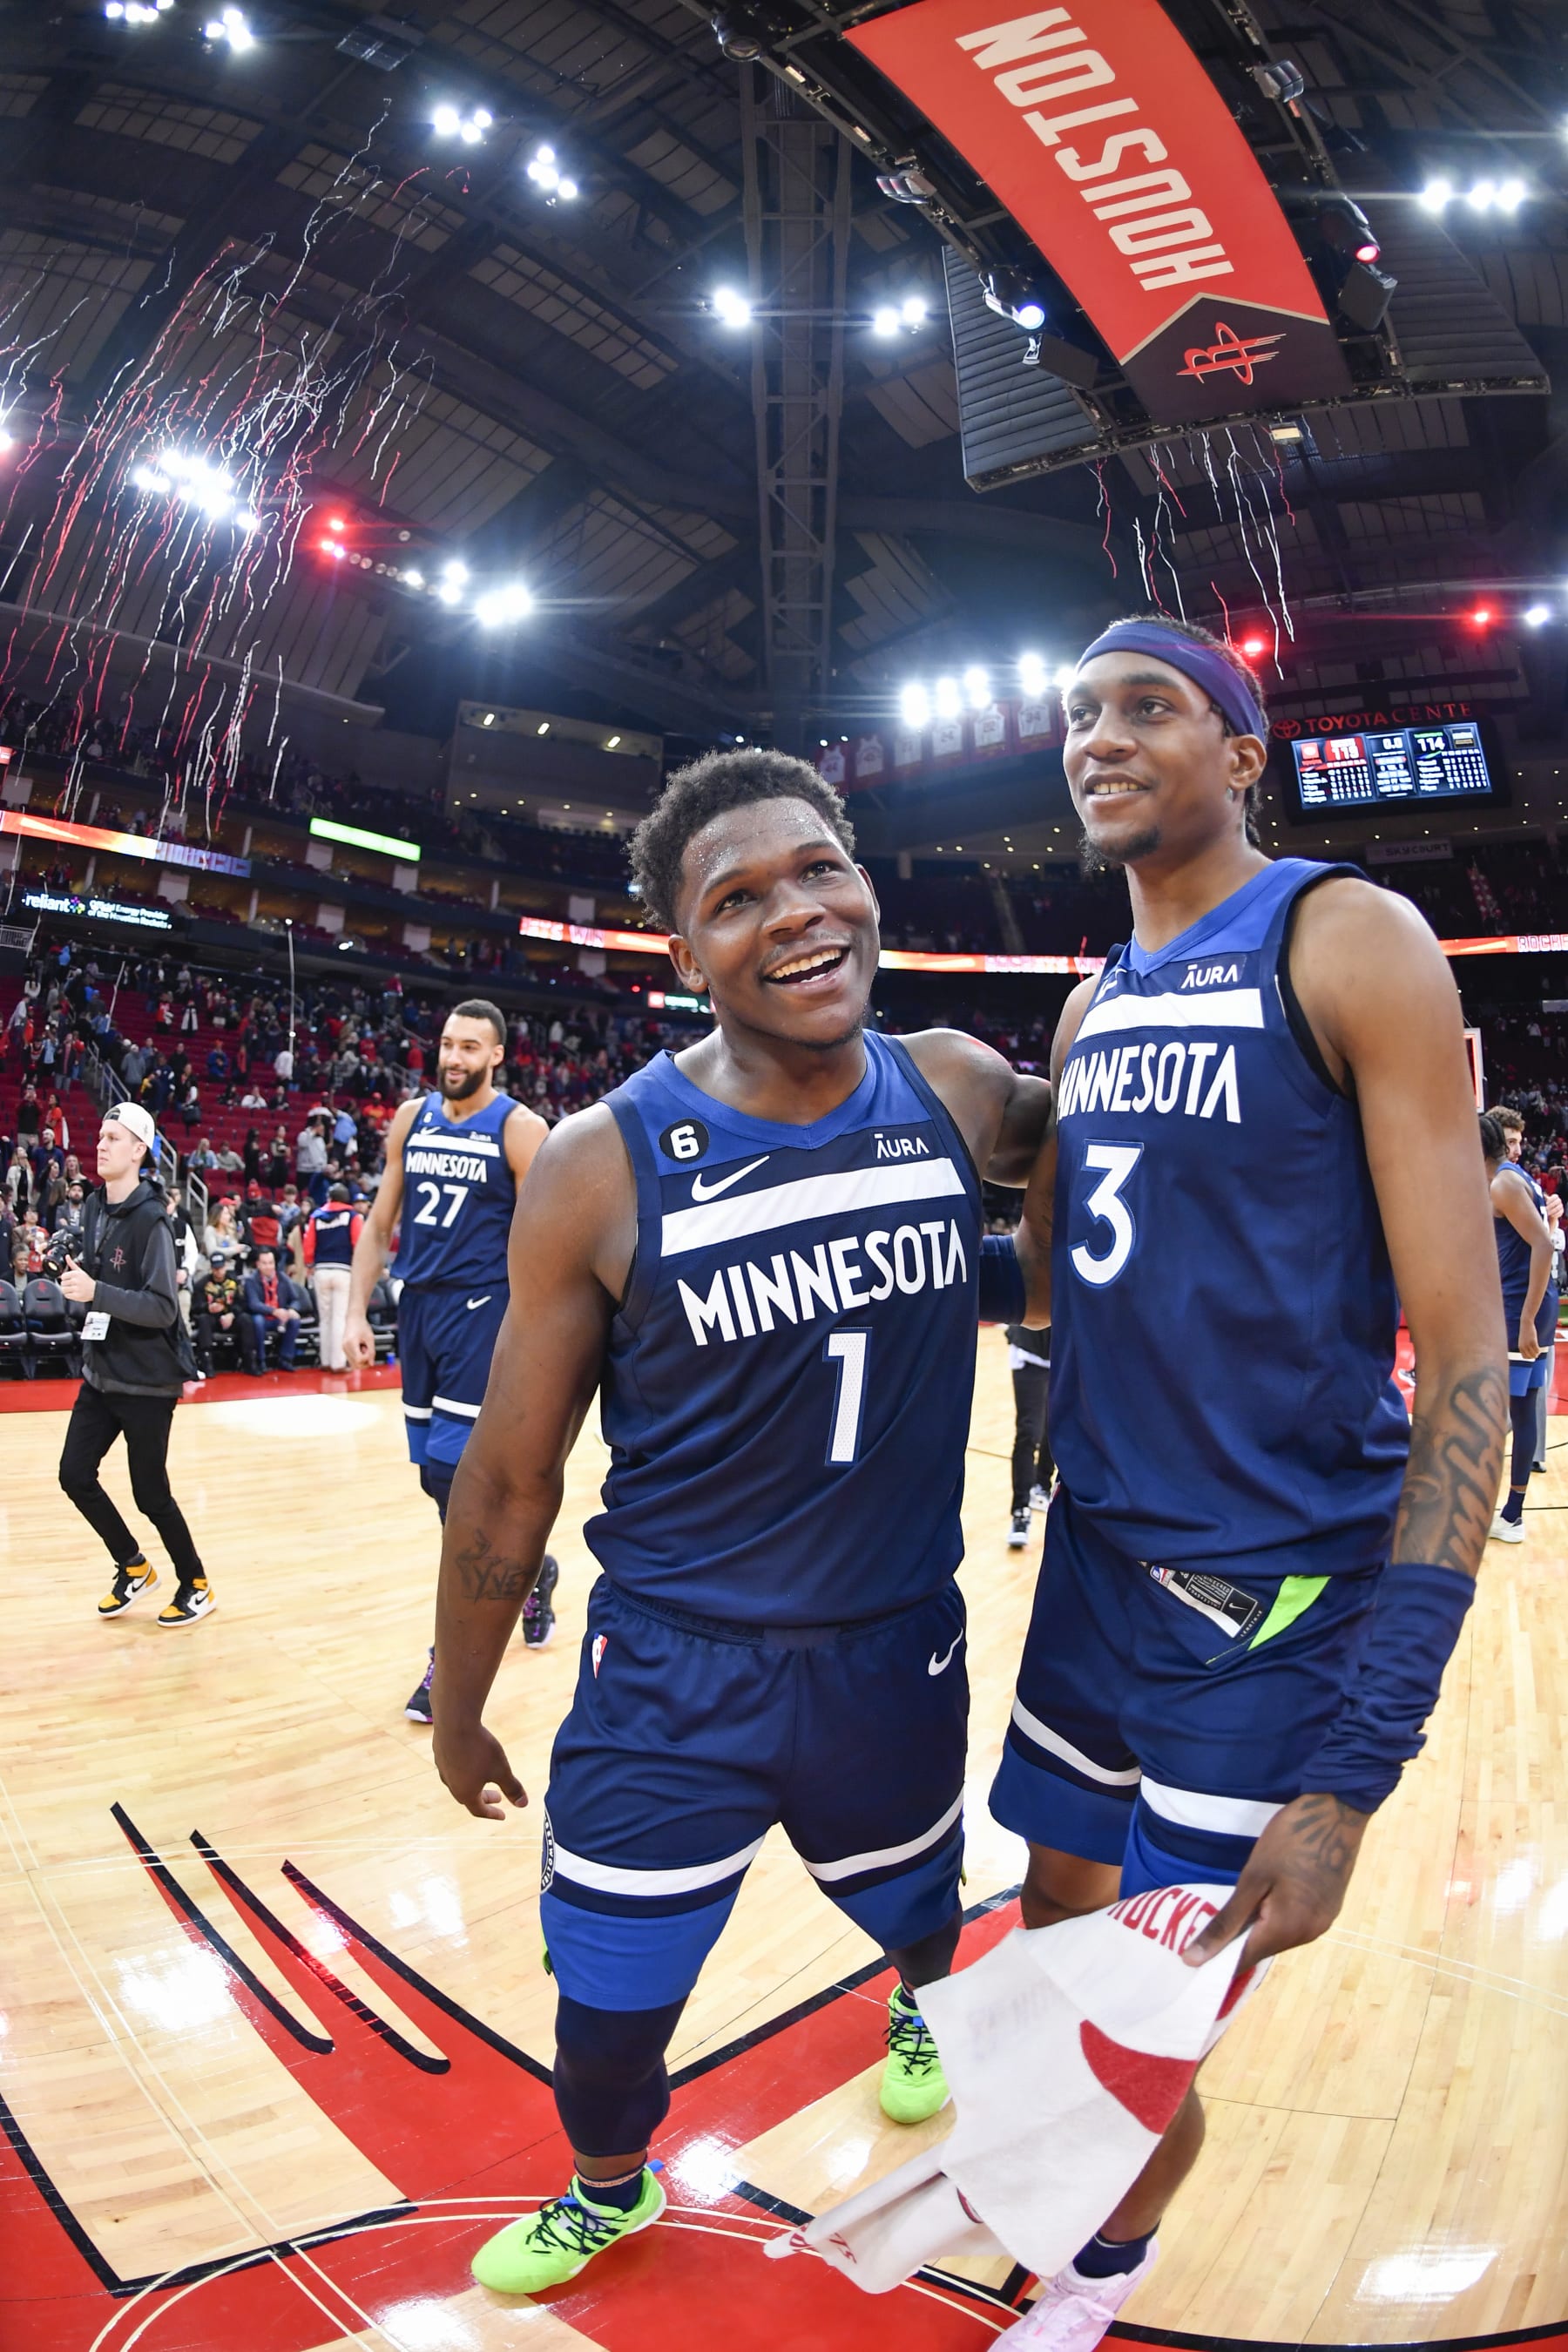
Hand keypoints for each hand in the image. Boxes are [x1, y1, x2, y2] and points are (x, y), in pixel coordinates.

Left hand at [60, 1262, 94, 1302]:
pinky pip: (66, 1295)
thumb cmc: (86, 1280)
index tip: (70, 1279)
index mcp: (76, 1274)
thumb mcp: (80, 1271)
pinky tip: (73, 1292)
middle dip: (66, 1284)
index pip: (63, 1276)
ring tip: (72, 1289)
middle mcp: (76, 1281)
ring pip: (63, 1290)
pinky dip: (68, 1295)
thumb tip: (67, 1256)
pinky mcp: (77, 1296)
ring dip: (66, 1290)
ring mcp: (77, 1289)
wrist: (95, 1290)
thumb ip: (71, 1263)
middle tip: (72, 1285)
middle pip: (62, 1283)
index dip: (65, 1278)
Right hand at [344, 1312, 375, 1368]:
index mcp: (351, 1343)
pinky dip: (358, 1357)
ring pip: (353, 1364)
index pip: (359, 1359)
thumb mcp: (370, 1338)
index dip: (367, 1358)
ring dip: (361, 1360)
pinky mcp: (344, 1350)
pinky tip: (361, 1349)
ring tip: (364, 1349)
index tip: (370, 1350)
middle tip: (368, 1351)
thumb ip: (372, 1352)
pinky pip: (352, 1360)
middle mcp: (345, 1347)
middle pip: (356, 1364)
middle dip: (365, 1361)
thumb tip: (371, 1364)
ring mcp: (344, 1349)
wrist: (354, 1319)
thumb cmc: (362, 1326)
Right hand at [432, 1718, 526, 1820]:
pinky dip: (464, 1770)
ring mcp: (443, 1768)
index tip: (503, 1815)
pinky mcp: (439, 1753)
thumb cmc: (479, 1748)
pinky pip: (452, 1768)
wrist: (454, 1721)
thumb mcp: (501, 1769)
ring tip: (483, 1778)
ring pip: (458, 1782)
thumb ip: (512, 1788)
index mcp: (465, 1792)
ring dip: (473, 1784)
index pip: (479, 1811)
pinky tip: (470, 1759)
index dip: (492, 1814)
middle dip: (484, 1798)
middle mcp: (451, 1784)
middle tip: (498, 1797)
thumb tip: (523, 1804)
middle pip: (468, 1797)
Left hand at [1184, 1791, 1369, 1971]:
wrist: (1338, 1811)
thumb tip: (1193, 1958)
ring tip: (1232, 1910)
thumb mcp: (1252, 1878)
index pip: (1244, 1960)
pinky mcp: (1328, 1911)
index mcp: (1288, 1929)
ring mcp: (1322, 1923)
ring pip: (1278, 1937)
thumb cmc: (1290, 1839)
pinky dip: (1274, 1919)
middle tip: (1205, 1924)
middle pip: (1262, 1949)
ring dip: (1255, 1928)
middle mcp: (1308, 1935)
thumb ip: (1226, 1922)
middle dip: (1235, 1941)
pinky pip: (1293, 1925)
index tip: (1191, 1955)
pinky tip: (1263, 1900)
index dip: (1217, 1961)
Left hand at [1518, 1322, 1541, 1360]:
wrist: (1526, 1324)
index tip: (1533, 1355)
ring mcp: (1528, 1344)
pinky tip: (1540, 1349)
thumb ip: (1524, 1346)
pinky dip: (1539, 1350)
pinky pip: (1537, 1350)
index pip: (1525, 1357)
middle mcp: (1523, 1347)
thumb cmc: (1525, 1332)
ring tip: (1539, 1351)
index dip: (1529, 1357)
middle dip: (1534, 1356)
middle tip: (1537, 1353)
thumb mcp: (1523, 1340)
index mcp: (1520, 1347)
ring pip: (1534, 1354)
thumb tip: (1530, 1353)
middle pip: (1530, 1357)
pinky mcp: (1533, 1342)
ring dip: (1537, 1353)